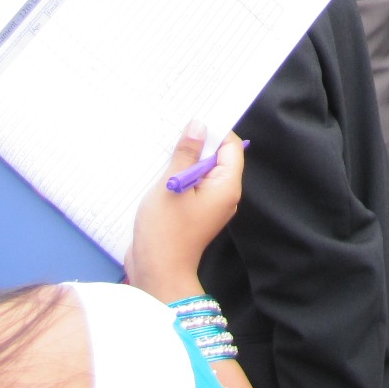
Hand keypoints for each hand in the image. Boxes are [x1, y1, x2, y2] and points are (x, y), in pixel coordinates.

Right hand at [125, 121, 243, 302]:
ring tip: (165, 142)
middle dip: (198, 142)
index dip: (215, 130)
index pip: (231, 147)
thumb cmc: (166, 231)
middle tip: (175, 124)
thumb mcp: (173, 185)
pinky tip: (160, 166)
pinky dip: (180, 174)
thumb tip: (199, 126)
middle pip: (217, 157)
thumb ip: (186, 154)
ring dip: (186, 158)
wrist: (157, 272)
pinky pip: (192, 185)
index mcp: (226, 186)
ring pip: (202, 171)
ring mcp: (209, 204)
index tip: (194, 115)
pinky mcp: (194, 212)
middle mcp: (223, 193)